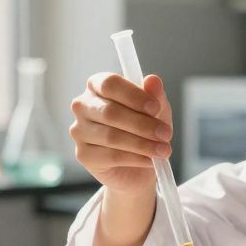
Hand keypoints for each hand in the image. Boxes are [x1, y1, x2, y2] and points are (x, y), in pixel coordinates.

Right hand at [70, 72, 172, 196]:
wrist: (138, 165)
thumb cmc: (144, 129)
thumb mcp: (156, 111)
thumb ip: (155, 95)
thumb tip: (153, 80)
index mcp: (97, 86)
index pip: (109, 84)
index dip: (133, 95)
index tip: (155, 108)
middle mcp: (83, 105)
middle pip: (110, 112)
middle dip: (142, 124)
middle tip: (165, 133)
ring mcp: (79, 131)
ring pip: (111, 136)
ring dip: (142, 144)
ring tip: (164, 150)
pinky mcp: (83, 155)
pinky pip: (111, 156)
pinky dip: (135, 158)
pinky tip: (150, 160)